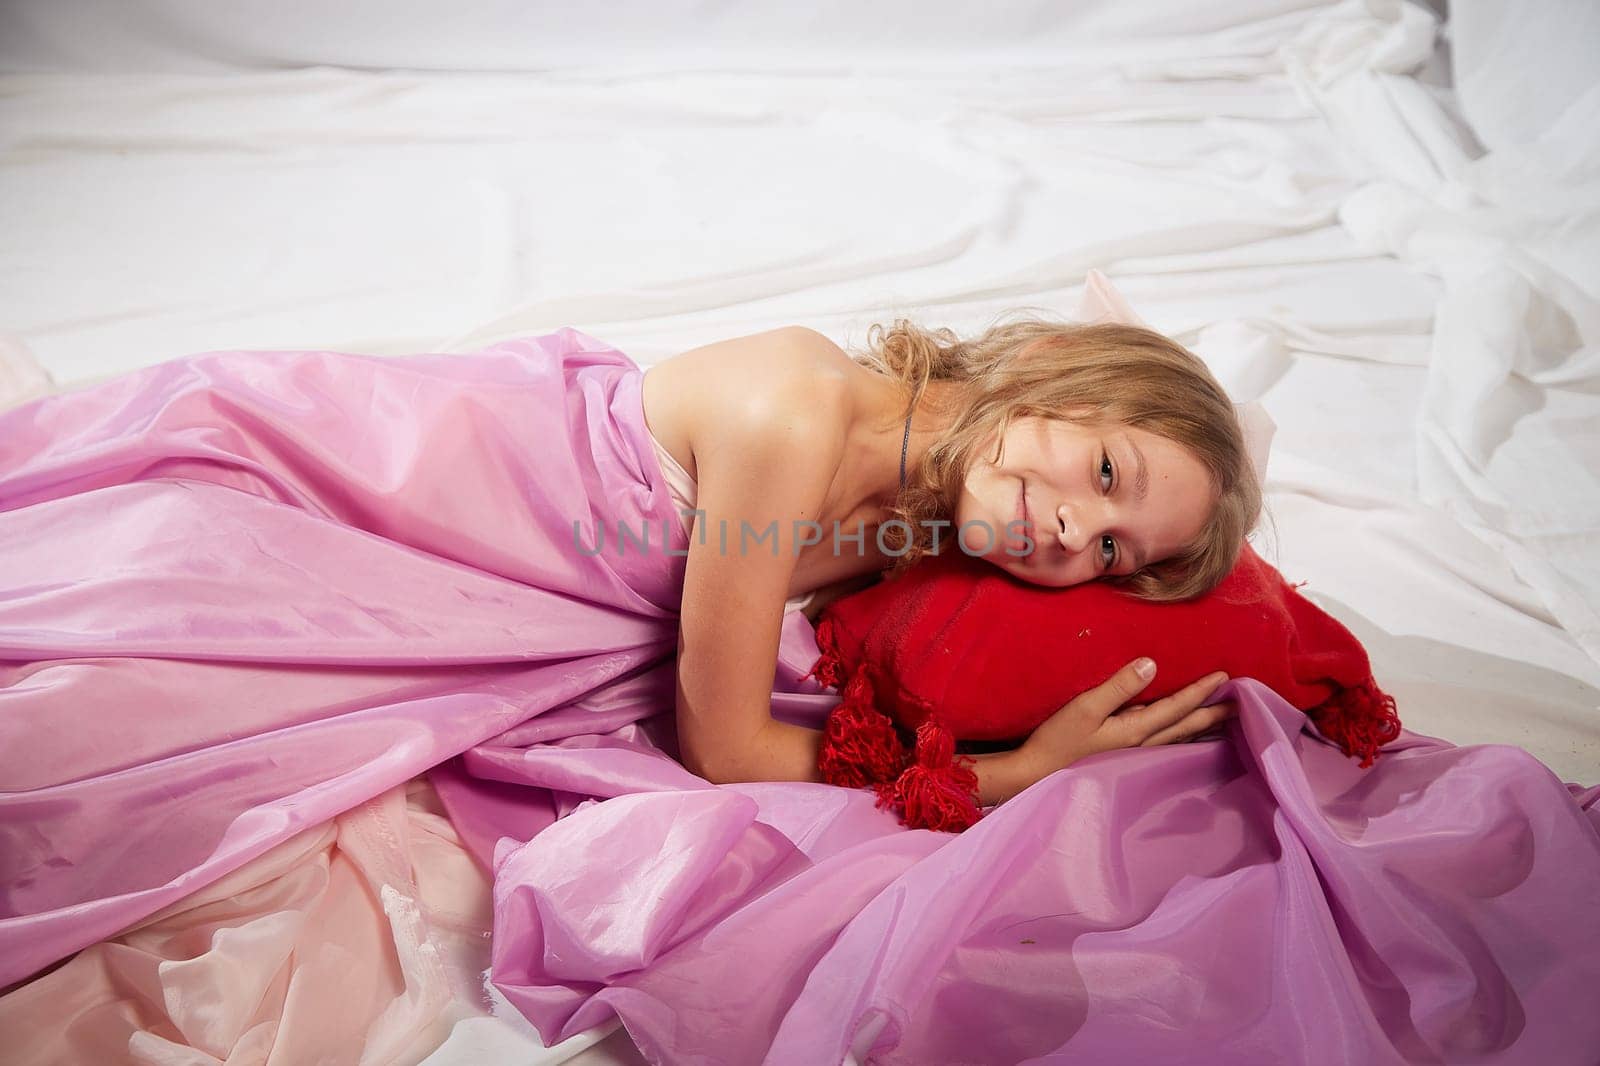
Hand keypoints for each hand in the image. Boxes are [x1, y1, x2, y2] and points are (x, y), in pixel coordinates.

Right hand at [1019, 659, 1234, 775]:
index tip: (1225, 677)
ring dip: (1202, 726)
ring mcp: (1134, 755)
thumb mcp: (1084, 708)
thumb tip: (1152, 664)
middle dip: (1214, 713)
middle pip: (1186, 726)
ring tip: (1223, 719)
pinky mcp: (1123, 758)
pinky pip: (1165, 743)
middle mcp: (1142, 745)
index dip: (1201, 691)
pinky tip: (1185, 736)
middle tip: (1243, 704)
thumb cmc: (1057, 741)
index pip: (1177, 707)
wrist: (1035, 776)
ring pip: (1179, 738)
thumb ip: (1118, 686)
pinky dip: (1183, 736)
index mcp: (1136, 730)